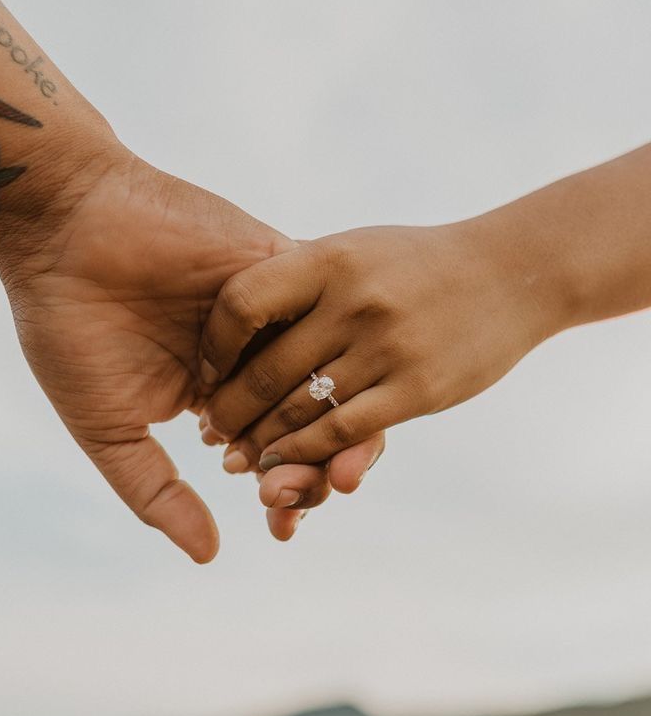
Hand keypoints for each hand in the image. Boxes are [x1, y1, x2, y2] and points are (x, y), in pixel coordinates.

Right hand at [0, 146, 382, 560]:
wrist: (62, 231)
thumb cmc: (72, 330)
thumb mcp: (112, 427)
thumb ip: (158, 491)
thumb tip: (209, 556)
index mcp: (220, 391)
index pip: (276, 447)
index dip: (287, 488)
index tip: (282, 525)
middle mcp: (255, 354)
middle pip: (313, 416)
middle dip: (314, 465)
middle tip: (299, 499)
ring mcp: (270, 311)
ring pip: (328, 369)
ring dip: (328, 420)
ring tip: (321, 465)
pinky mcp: (278, 264)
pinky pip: (321, 315)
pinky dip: (322, 359)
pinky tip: (318, 399)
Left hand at [199, 221, 553, 478]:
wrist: (512, 274)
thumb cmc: (417, 263)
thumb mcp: (355, 250)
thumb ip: (299, 277)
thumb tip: (230, 317)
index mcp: (329, 259)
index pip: (241, 304)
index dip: (212, 347)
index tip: (204, 371)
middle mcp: (355, 301)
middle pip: (264, 370)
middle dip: (227, 412)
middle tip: (211, 435)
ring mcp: (387, 346)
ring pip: (299, 411)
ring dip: (260, 444)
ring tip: (238, 461)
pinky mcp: (418, 388)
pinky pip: (342, 432)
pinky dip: (305, 454)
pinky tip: (286, 465)